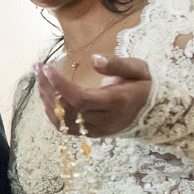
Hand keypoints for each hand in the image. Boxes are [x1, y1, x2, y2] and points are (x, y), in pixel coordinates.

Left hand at [36, 56, 151, 136]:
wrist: (156, 112)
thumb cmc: (144, 85)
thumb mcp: (138, 69)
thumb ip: (117, 64)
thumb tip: (94, 59)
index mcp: (116, 103)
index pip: (80, 99)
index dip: (59, 85)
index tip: (46, 68)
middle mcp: (105, 120)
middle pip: (66, 110)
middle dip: (47, 88)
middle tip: (38, 68)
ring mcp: (97, 130)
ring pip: (61, 121)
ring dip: (45, 99)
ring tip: (40, 78)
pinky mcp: (91, 134)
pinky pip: (64, 127)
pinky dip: (51, 111)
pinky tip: (47, 94)